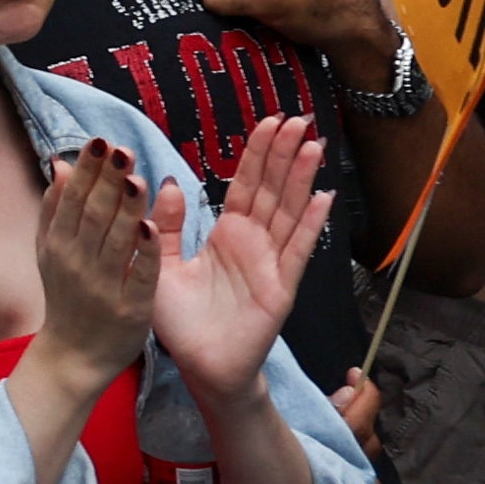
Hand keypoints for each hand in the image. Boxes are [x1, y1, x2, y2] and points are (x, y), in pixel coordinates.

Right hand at [32, 140, 160, 393]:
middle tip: (122, 150)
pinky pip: (139, 275)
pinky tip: (150, 227)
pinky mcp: (131, 308)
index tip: (102, 142)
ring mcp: (103, 285)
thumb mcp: (51, 252)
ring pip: (115, 240)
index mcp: (58, 244)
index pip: (73, 199)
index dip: (88, 170)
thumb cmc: (67, 297)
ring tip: (136, 177)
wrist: (73, 356)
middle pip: (93, 214)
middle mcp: (77, 262)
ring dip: (125, 208)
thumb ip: (55, 210)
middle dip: (107, 181)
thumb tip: (62, 164)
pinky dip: (143, 253)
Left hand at [150, 115, 339, 417]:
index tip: (269, 122)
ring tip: (314, 144)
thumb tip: (167, 181)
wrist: (199, 365)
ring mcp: (271, 263)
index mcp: (226, 234)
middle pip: (272, 190)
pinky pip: (297, 250)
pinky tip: (323, 197)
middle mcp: (253, 243)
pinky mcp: (280, 286)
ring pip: (288, 211)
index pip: (245, 185)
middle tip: (298, 119)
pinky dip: (310, 224)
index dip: (258, 154)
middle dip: (284, 154)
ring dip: (301, 178)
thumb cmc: (181, 320)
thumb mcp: (161, 262)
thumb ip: (166, 224)